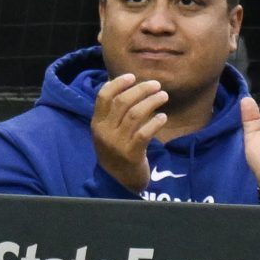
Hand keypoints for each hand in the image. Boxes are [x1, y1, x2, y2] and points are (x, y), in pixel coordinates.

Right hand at [90, 71, 171, 192]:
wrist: (117, 183)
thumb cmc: (116, 152)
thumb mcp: (108, 133)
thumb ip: (113, 114)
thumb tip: (126, 87)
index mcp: (97, 124)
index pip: (103, 97)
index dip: (117, 83)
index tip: (132, 76)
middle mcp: (105, 132)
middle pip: (122, 102)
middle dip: (140, 89)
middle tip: (156, 85)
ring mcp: (117, 144)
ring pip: (135, 114)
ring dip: (151, 102)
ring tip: (163, 96)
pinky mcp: (132, 154)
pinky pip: (145, 133)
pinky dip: (155, 122)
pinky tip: (163, 117)